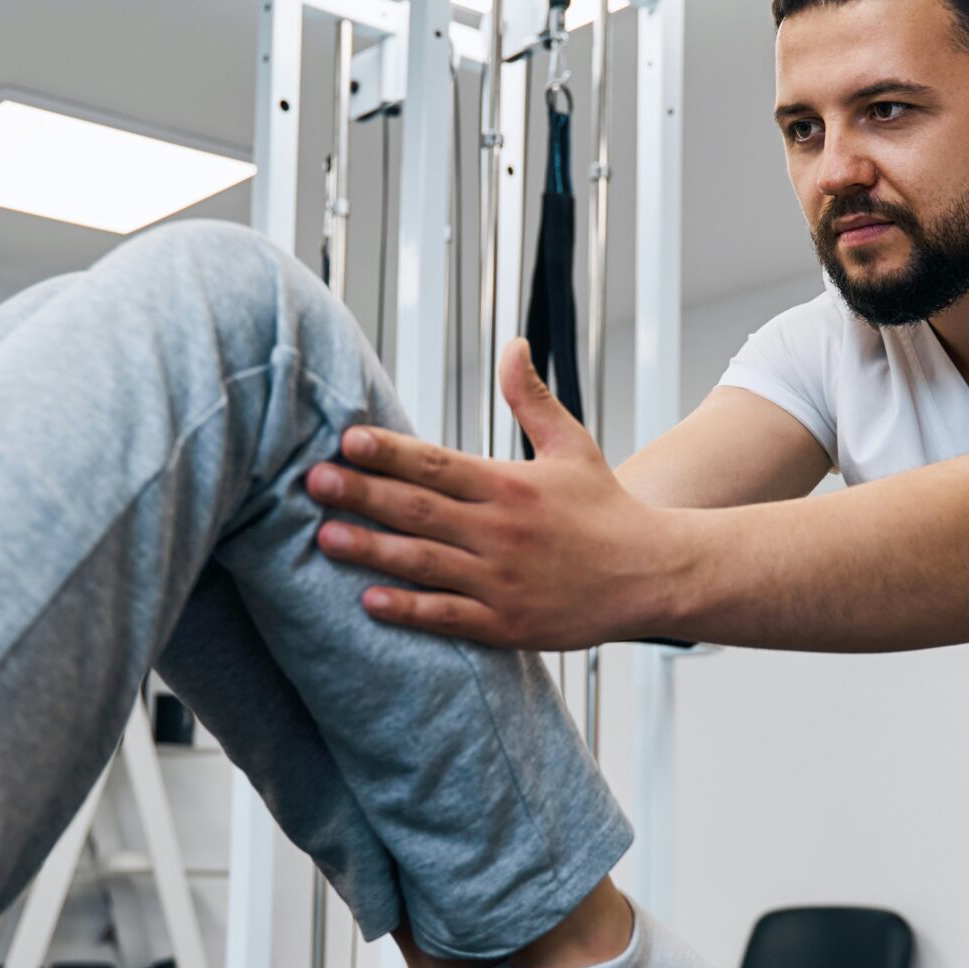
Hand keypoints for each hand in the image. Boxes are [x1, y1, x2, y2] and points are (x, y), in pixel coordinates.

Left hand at [306, 338, 690, 649]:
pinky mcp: (506, 624)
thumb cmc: (607, 511)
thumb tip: (511, 344)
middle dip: (362, 493)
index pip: (437, 463)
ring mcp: (502, 580)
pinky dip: (408, 610)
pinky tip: (369, 601)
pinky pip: (448, 616)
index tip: (346, 439)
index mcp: (511, 485)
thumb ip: (531, 398)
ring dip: (372, 549)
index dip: (389, 451)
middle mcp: (502, 531)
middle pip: (419, 509)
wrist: (654, 575)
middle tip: (314, 481)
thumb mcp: (573, 445)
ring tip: (325, 536)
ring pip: (425, 563)